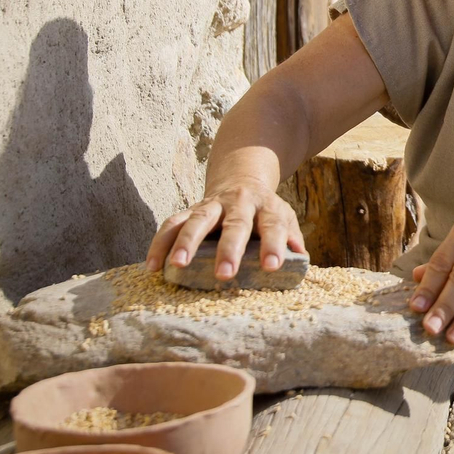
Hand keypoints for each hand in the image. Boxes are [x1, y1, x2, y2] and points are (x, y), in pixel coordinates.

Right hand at [145, 180, 305, 280]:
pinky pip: (171, 224)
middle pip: (234, 224)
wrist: (242, 179)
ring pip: (198, 220)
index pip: (273, 225)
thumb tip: (301, 260)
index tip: (272, 267)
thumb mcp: (284, 218)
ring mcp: (212, 205)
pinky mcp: (189, 210)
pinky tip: (152, 266)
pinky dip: (159, 243)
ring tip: (178, 266)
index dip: (274, 245)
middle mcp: (239, 203)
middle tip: (225, 274)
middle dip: (229, 249)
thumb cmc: (265, 212)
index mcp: (267, 207)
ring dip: (186, 242)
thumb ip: (291, 238)